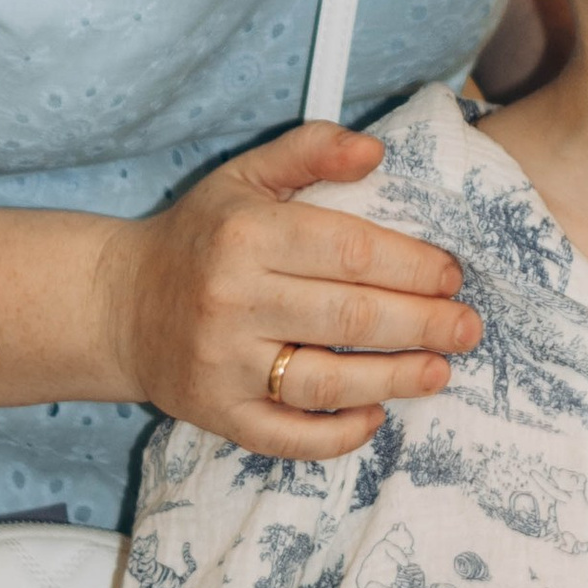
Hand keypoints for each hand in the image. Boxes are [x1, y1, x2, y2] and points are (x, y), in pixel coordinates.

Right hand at [109, 123, 482, 458]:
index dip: (412, 265)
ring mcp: (223, 364)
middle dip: (423, 323)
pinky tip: (376, 417)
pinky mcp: (218, 414)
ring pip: (327, 381)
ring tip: (441, 371)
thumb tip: (376, 152)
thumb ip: (311, 151)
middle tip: (468, 327)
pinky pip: (288, 437)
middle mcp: (232, 301)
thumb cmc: (201, 236)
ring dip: (395, 379)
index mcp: (247, 236)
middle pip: (349, 316)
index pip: (349, 251)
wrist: (118, 304)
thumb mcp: (246, 177)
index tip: (452, 274)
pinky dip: (337, 434)